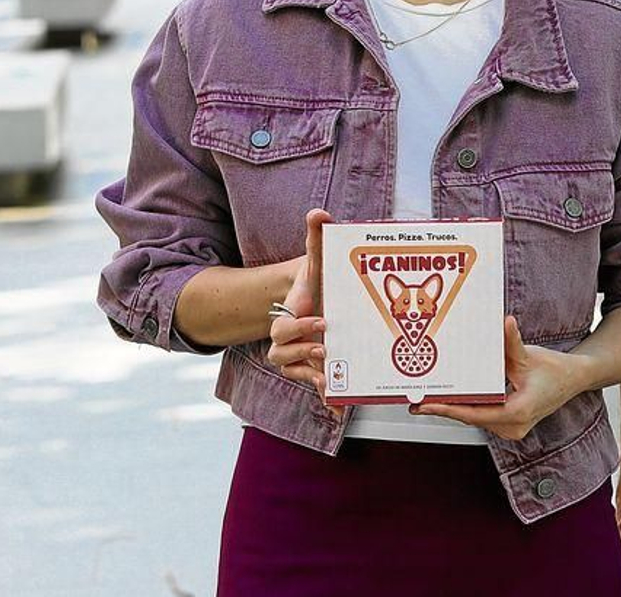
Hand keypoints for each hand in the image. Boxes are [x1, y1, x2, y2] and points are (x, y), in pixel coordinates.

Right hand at [266, 209, 341, 414]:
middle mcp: (291, 341)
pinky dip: (325, 399)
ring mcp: (303, 356)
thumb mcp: (318, 260)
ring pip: (295, 373)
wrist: (319, 298)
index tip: (321, 319)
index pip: (282, 328)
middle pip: (282, 356)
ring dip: (311, 377)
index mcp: (289, 317)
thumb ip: (316, 238)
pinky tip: (339, 407)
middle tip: (326, 350)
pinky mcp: (318, 368)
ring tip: (330, 379)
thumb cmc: (318, 280)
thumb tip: (318, 212)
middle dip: (302, 354)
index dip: (298, 327)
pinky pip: (315, 388)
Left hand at [410, 316, 583, 440]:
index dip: (448, 409)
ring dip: (455, 407)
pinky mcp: (509, 424)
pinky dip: (468, 406)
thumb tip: (504, 324)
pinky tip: (453, 397)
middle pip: (471, 417)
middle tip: (417, 399)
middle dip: (446, 407)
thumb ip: (513, 343)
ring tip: (430, 397)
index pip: (474, 414)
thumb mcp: (530, 356)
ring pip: (475, 418)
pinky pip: (482, 416)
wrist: (574, 379)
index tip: (426, 405)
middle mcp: (513, 427)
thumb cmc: (556, 371)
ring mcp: (511, 428)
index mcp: (517, 413)